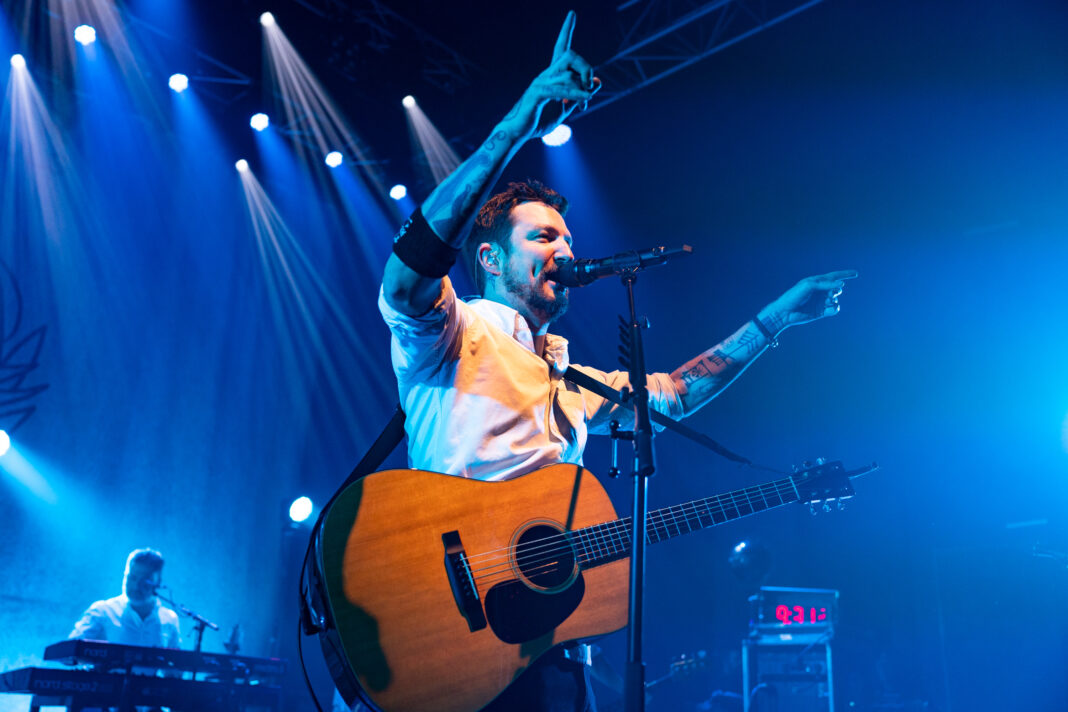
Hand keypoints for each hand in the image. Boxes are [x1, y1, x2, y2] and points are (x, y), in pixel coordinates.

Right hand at [504, 11, 600, 139]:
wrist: (517, 133)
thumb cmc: (538, 121)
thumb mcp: (566, 108)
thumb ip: (580, 95)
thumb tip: (597, 83)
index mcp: (552, 75)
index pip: (561, 47)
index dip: (567, 29)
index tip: (572, 13)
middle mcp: (546, 74)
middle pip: (571, 55)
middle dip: (586, 68)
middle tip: (590, 86)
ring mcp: (540, 82)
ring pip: (568, 73)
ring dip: (583, 89)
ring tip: (585, 102)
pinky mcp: (537, 94)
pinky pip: (561, 89)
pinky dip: (576, 95)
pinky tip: (584, 101)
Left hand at [759, 270, 858, 331]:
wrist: (785, 312)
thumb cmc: (794, 296)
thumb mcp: (809, 286)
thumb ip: (825, 284)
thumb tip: (841, 284)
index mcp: (817, 282)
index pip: (834, 276)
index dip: (845, 274)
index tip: (856, 274)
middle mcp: (821, 291)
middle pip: (837, 288)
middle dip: (837, 290)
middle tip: (831, 293)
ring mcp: (821, 302)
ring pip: (836, 299)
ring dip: (834, 299)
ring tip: (827, 301)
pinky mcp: (821, 312)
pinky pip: (834, 309)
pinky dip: (834, 308)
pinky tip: (829, 308)